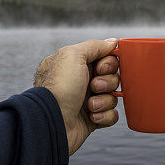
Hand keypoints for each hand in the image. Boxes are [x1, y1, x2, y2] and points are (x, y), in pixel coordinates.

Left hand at [34, 38, 120, 154]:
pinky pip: (111, 115)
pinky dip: (104, 116)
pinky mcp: (92, 119)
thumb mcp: (73, 55)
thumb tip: (112, 42)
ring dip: (104, 100)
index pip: (103, 58)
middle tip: (93, 86)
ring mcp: (86, 101)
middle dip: (107, 82)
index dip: (108, 63)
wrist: (52, 122)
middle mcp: (80, 82)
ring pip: (113, 96)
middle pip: (112, 76)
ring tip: (89, 106)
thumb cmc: (58, 88)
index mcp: (74, 65)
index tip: (100, 68)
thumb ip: (94, 46)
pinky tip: (91, 117)